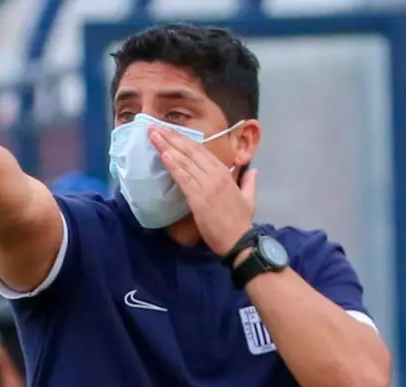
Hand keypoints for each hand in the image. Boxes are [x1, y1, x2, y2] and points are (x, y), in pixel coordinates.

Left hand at [149, 126, 256, 254]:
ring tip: (153, 135)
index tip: (168, 130)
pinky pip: (183, 178)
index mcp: (225, 173)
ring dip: (167, 147)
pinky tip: (163, 155)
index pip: (201, 151)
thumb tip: (253, 170)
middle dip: (171, 137)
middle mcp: (215, 175)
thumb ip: (249, 182)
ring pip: (185, 161)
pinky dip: (173, 166)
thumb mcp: (249, 198)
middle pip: (190, 151)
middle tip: (153, 126)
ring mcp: (207, 186)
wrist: (239, 241)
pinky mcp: (198, 199)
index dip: (183, 139)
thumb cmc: (241, 221)